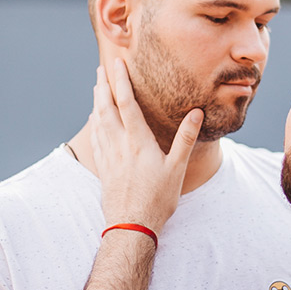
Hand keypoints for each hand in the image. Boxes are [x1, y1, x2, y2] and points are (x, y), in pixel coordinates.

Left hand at [90, 59, 202, 234]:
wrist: (131, 227)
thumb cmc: (157, 200)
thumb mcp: (177, 169)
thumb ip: (185, 139)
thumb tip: (196, 113)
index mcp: (137, 142)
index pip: (126, 103)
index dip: (121, 81)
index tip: (116, 63)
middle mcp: (119, 145)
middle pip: (106, 108)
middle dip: (103, 86)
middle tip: (101, 68)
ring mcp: (108, 157)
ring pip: (98, 122)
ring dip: (97, 102)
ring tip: (96, 88)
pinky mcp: (103, 169)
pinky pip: (96, 139)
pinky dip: (94, 123)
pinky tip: (95, 121)